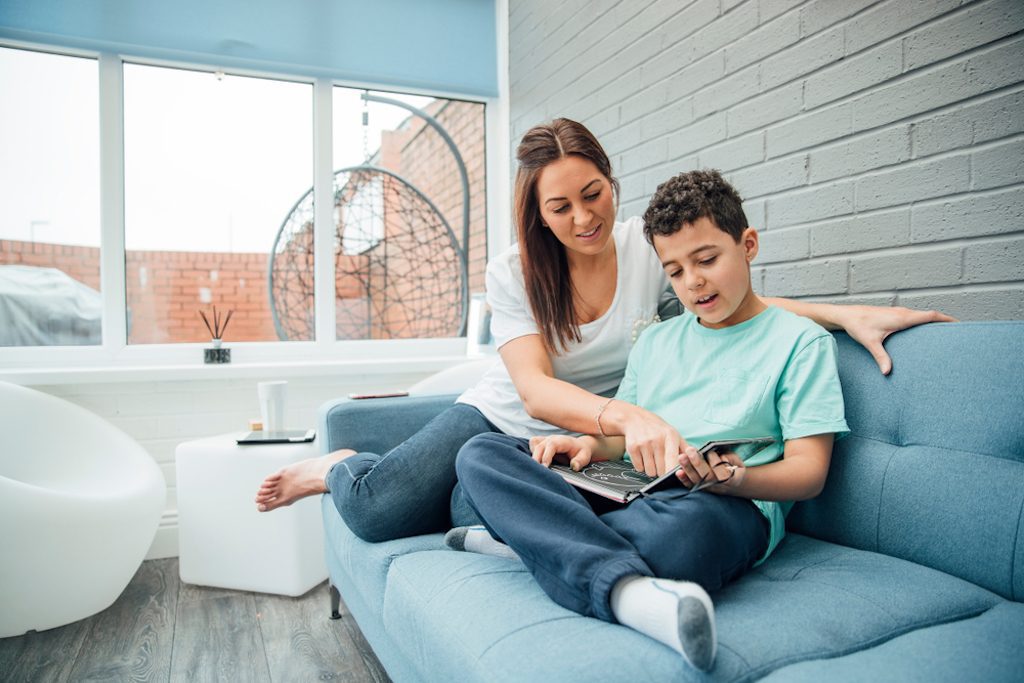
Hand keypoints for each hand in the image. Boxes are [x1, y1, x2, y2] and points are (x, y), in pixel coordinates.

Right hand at [529, 435, 591, 469]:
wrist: (579, 446)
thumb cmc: (581, 451)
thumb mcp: (585, 457)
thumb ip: (580, 461)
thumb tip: (574, 466)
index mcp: (562, 441)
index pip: (551, 445)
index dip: (546, 456)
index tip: (545, 466)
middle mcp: (552, 438)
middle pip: (539, 446)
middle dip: (536, 459)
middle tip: (537, 471)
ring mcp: (546, 439)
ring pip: (534, 444)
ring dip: (533, 455)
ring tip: (536, 467)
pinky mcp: (542, 442)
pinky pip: (533, 443)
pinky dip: (532, 452)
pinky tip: (537, 461)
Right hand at [621, 409, 687, 476]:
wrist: (634, 418)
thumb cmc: (657, 428)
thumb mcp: (673, 433)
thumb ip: (685, 448)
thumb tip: (696, 461)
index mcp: (670, 436)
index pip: (673, 459)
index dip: (673, 472)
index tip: (674, 477)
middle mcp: (657, 439)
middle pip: (661, 470)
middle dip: (662, 471)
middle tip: (661, 461)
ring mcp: (644, 444)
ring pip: (650, 471)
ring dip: (651, 469)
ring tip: (652, 457)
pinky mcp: (632, 448)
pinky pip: (639, 468)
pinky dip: (641, 466)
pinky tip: (643, 456)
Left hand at [676, 448, 744, 491]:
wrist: (735, 485)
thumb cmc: (734, 467)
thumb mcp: (737, 461)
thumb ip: (731, 457)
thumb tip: (722, 457)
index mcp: (733, 479)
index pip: (723, 472)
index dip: (716, 463)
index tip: (710, 451)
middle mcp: (720, 487)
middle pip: (707, 476)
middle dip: (698, 462)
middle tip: (690, 450)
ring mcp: (710, 490)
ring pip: (698, 481)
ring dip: (688, 469)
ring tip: (681, 456)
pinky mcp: (701, 490)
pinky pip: (692, 486)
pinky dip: (684, 480)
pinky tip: (678, 472)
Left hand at [839, 305, 954, 374]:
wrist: (847, 315)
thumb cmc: (858, 326)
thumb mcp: (870, 343)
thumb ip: (881, 357)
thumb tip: (888, 372)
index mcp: (902, 317)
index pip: (931, 316)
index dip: (947, 319)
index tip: (960, 323)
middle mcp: (903, 313)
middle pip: (930, 316)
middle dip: (945, 322)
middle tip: (958, 332)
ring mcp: (899, 313)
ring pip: (922, 316)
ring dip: (934, 322)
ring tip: (946, 334)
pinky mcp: (894, 315)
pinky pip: (914, 318)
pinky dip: (923, 322)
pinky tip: (924, 333)